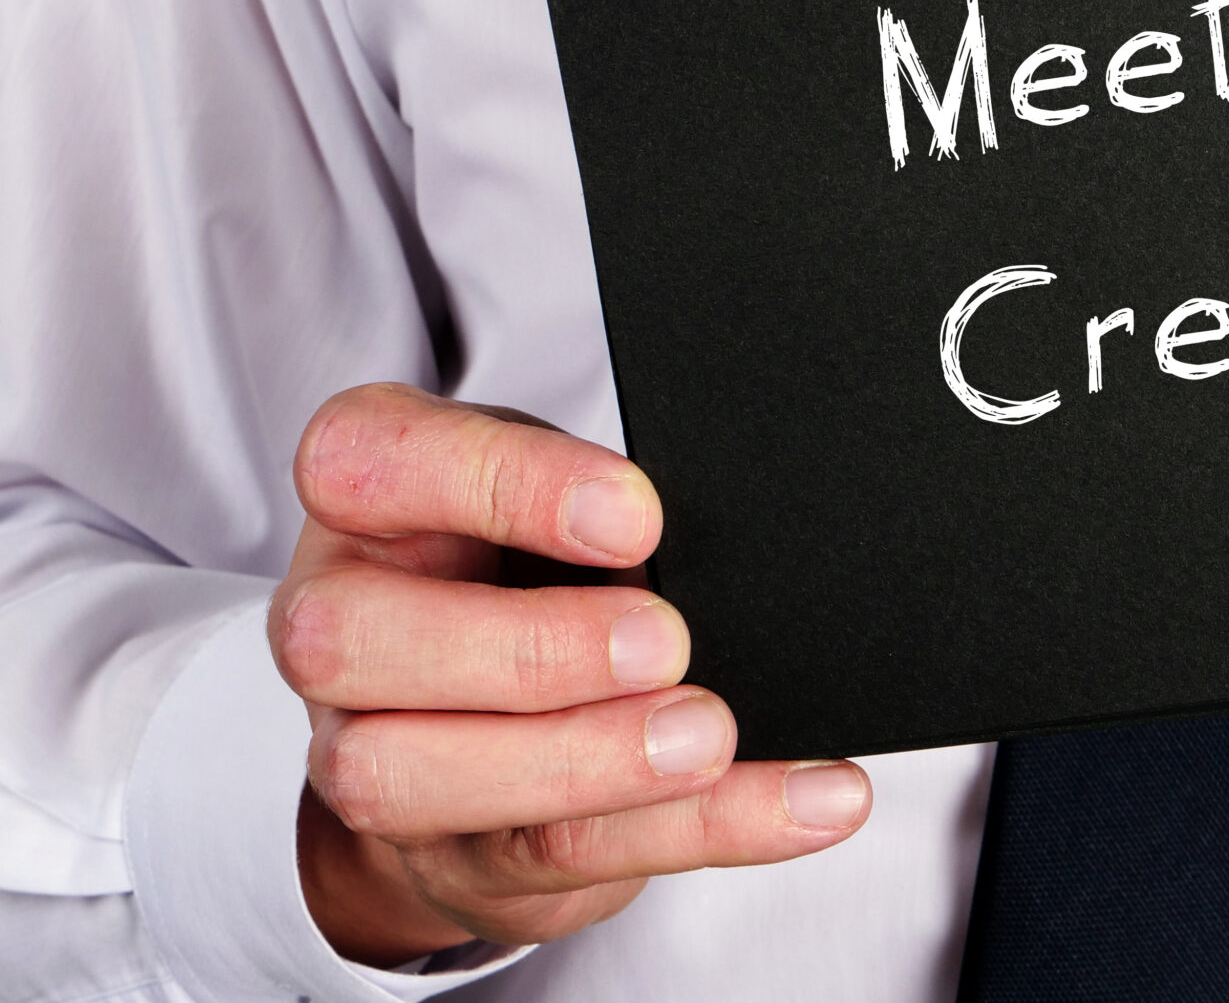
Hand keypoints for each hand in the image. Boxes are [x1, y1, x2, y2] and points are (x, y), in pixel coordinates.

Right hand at [268, 384, 870, 965]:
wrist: (489, 703)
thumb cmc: (527, 556)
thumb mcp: (553, 489)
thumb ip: (595, 499)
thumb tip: (694, 539)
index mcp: (363, 498)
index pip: (364, 460)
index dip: (501, 484)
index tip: (637, 512)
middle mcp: (333, 627)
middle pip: (349, 642)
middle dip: (526, 648)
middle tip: (666, 642)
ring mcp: (364, 753)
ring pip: (413, 778)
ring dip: (585, 762)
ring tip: (710, 737)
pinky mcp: (450, 854)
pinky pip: (559, 856)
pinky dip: (704, 827)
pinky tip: (807, 803)